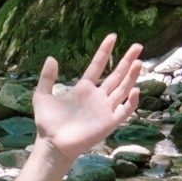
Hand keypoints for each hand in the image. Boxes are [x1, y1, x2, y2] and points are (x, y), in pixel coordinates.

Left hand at [29, 36, 148, 161]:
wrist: (52, 144)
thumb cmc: (47, 123)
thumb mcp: (42, 95)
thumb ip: (47, 78)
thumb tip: (52, 58)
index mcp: (83, 89)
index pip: (97, 66)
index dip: (105, 51)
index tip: (113, 36)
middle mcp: (97, 97)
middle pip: (116, 75)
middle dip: (127, 61)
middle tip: (138, 46)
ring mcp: (105, 109)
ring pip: (123, 89)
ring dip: (131, 76)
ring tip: (139, 62)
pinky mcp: (109, 123)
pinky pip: (124, 110)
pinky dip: (131, 101)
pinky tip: (135, 90)